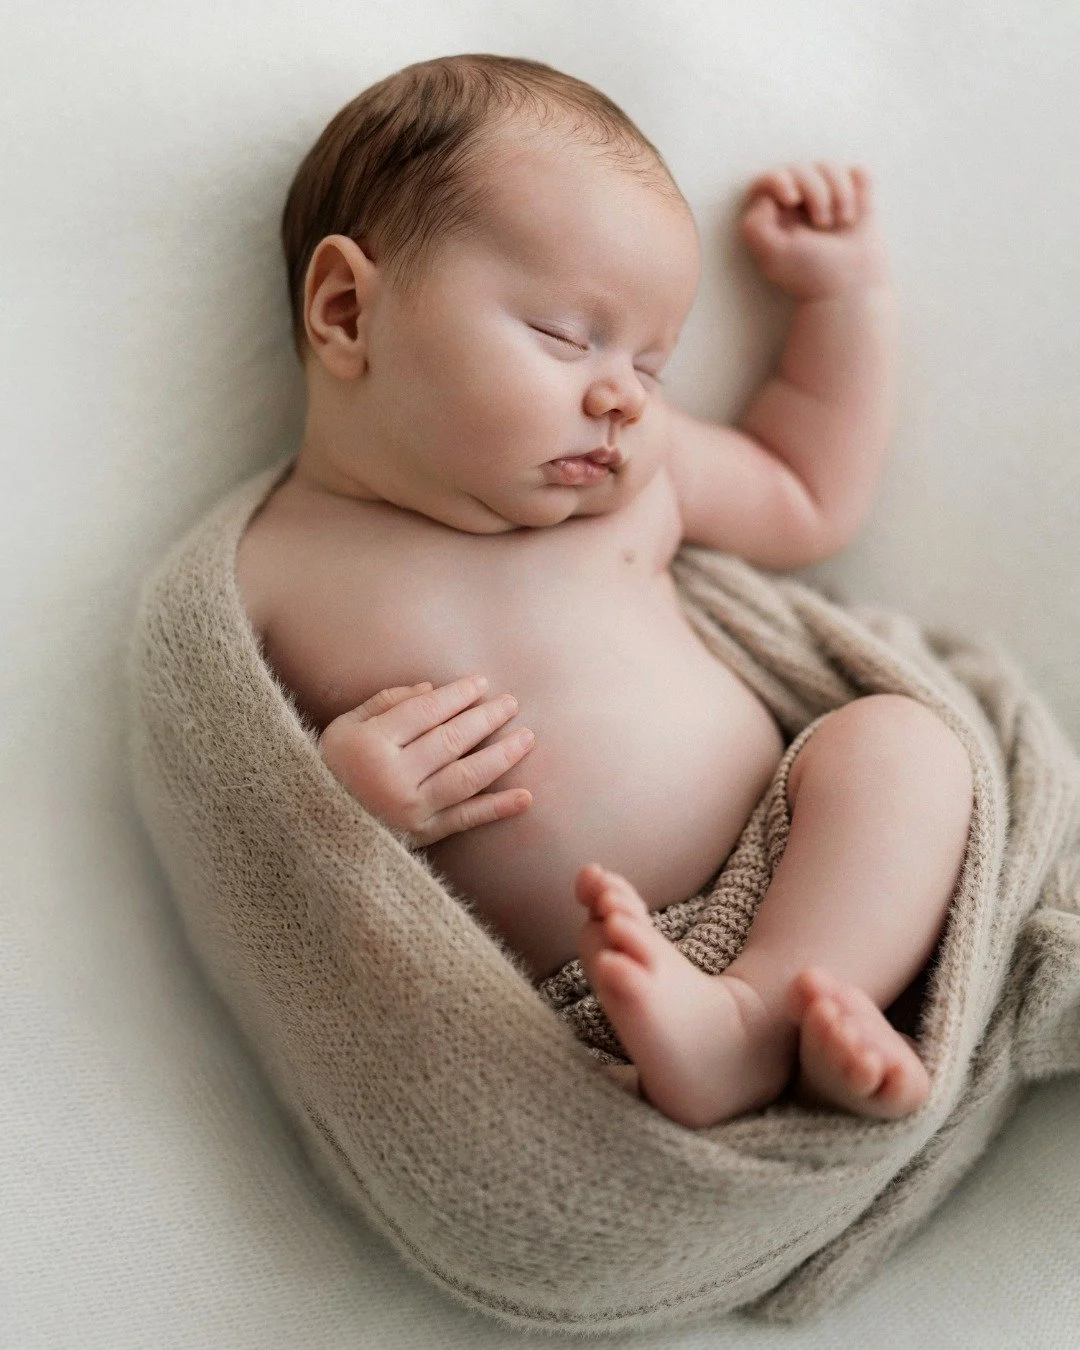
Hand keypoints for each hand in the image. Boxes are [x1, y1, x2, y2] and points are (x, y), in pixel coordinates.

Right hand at [319, 676, 534, 845]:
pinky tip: (525, 797)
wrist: (311, 829)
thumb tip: (432, 690)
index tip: (481, 683)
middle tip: (510, 703)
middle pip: (451, 740)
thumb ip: (385, 703)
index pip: (426, 713)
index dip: (457, 695)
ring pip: (466, 777)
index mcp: (370, 745)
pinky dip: (497, 809)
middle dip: (485, 718)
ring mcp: (410, 809)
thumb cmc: (328, 769)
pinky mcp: (422, 836)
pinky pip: (465, 819)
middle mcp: (393, 777)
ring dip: (501, 756)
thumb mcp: (344, 728)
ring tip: (526, 738)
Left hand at [740, 163, 887, 298]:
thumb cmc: (809, 274)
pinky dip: (860, 189)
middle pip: (801, 168)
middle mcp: (799, 203)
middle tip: (822, 224)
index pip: (768, 180)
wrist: (851, 288)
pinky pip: (857, 172)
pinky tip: (856, 212)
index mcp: (775, 215)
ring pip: (830, 167)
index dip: (779, 180)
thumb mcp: (771, 253)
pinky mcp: (856, 197)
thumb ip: (755, 224)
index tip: (791, 199)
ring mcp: (828, 197)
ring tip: (842, 222)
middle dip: (815, 191)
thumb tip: (769, 195)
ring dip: (840, 193)